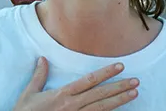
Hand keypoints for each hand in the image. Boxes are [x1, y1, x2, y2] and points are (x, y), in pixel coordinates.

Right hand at [12, 58, 137, 110]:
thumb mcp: (29, 94)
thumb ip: (39, 76)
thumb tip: (43, 59)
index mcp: (62, 95)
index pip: (88, 81)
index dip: (105, 73)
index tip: (119, 67)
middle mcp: (71, 106)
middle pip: (100, 94)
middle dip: (119, 87)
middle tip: (136, 81)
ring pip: (101, 108)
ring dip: (119, 101)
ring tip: (134, 94)